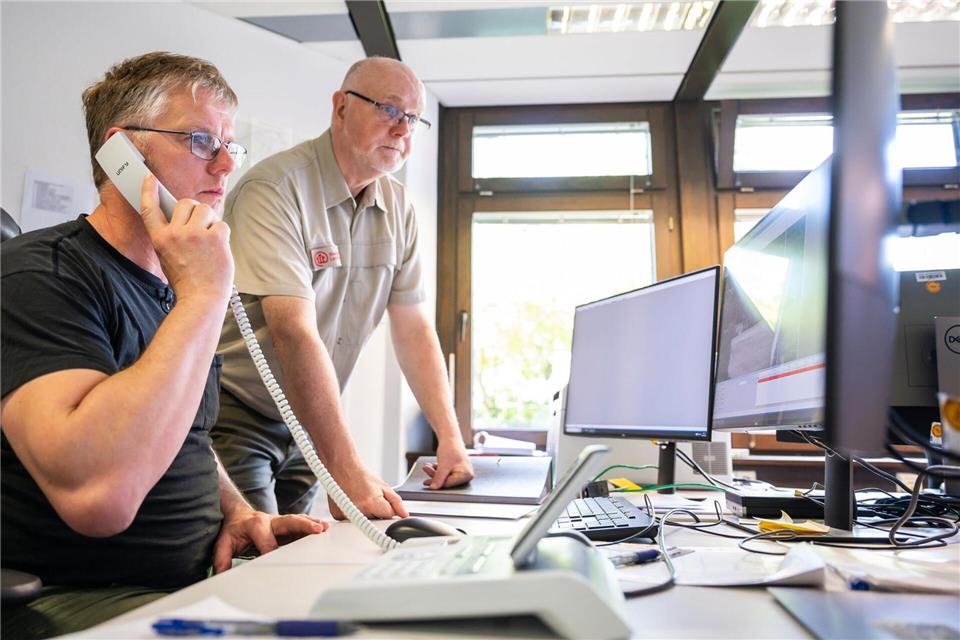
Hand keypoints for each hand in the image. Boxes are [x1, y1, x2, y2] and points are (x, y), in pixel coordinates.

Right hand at [140, 175, 233, 303]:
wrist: (201, 300)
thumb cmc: (188, 282)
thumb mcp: (168, 257)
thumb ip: (173, 237)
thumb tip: (185, 219)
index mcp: (160, 239)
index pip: (150, 209)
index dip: (149, 191)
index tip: (149, 178)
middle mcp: (175, 234)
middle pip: (185, 203)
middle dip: (194, 212)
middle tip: (199, 228)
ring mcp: (195, 234)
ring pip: (205, 209)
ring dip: (209, 221)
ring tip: (209, 240)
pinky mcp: (215, 237)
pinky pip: (221, 223)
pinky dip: (222, 234)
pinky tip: (219, 249)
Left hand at [212, 509, 327, 573]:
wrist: (237, 514)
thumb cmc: (233, 530)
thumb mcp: (223, 543)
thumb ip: (222, 559)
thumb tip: (222, 576)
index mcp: (256, 525)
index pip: (268, 541)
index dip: (271, 552)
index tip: (276, 561)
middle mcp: (271, 520)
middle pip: (289, 522)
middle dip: (303, 526)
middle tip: (317, 530)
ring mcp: (280, 522)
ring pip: (298, 521)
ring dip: (312, 524)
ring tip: (325, 528)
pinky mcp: (286, 526)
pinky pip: (301, 524)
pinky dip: (312, 526)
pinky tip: (324, 529)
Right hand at [327, 465, 407, 520]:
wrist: (343, 467)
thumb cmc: (362, 476)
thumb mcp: (384, 487)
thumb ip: (396, 502)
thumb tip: (404, 515)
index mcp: (371, 503)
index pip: (388, 516)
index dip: (388, 509)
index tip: (383, 503)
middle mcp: (357, 511)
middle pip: (376, 521)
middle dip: (377, 513)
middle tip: (370, 499)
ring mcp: (346, 515)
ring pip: (364, 522)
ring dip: (366, 515)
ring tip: (361, 500)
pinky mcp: (338, 516)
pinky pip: (353, 521)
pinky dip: (355, 515)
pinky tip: (353, 503)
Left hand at [423, 440, 473, 488]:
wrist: (450, 437)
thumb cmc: (450, 448)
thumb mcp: (443, 465)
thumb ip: (438, 478)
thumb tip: (433, 488)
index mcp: (466, 475)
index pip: (449, 484)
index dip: (437, 482)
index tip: (427, 481)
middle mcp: (466, 475)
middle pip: (447, 481)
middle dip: (434, 475)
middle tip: (426, 469)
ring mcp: (462, 472)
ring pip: (445, 477)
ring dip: (435, 472)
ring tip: (427, 466)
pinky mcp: (457, 470)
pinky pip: (446, 473)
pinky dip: (438, 470)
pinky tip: (432, 465)